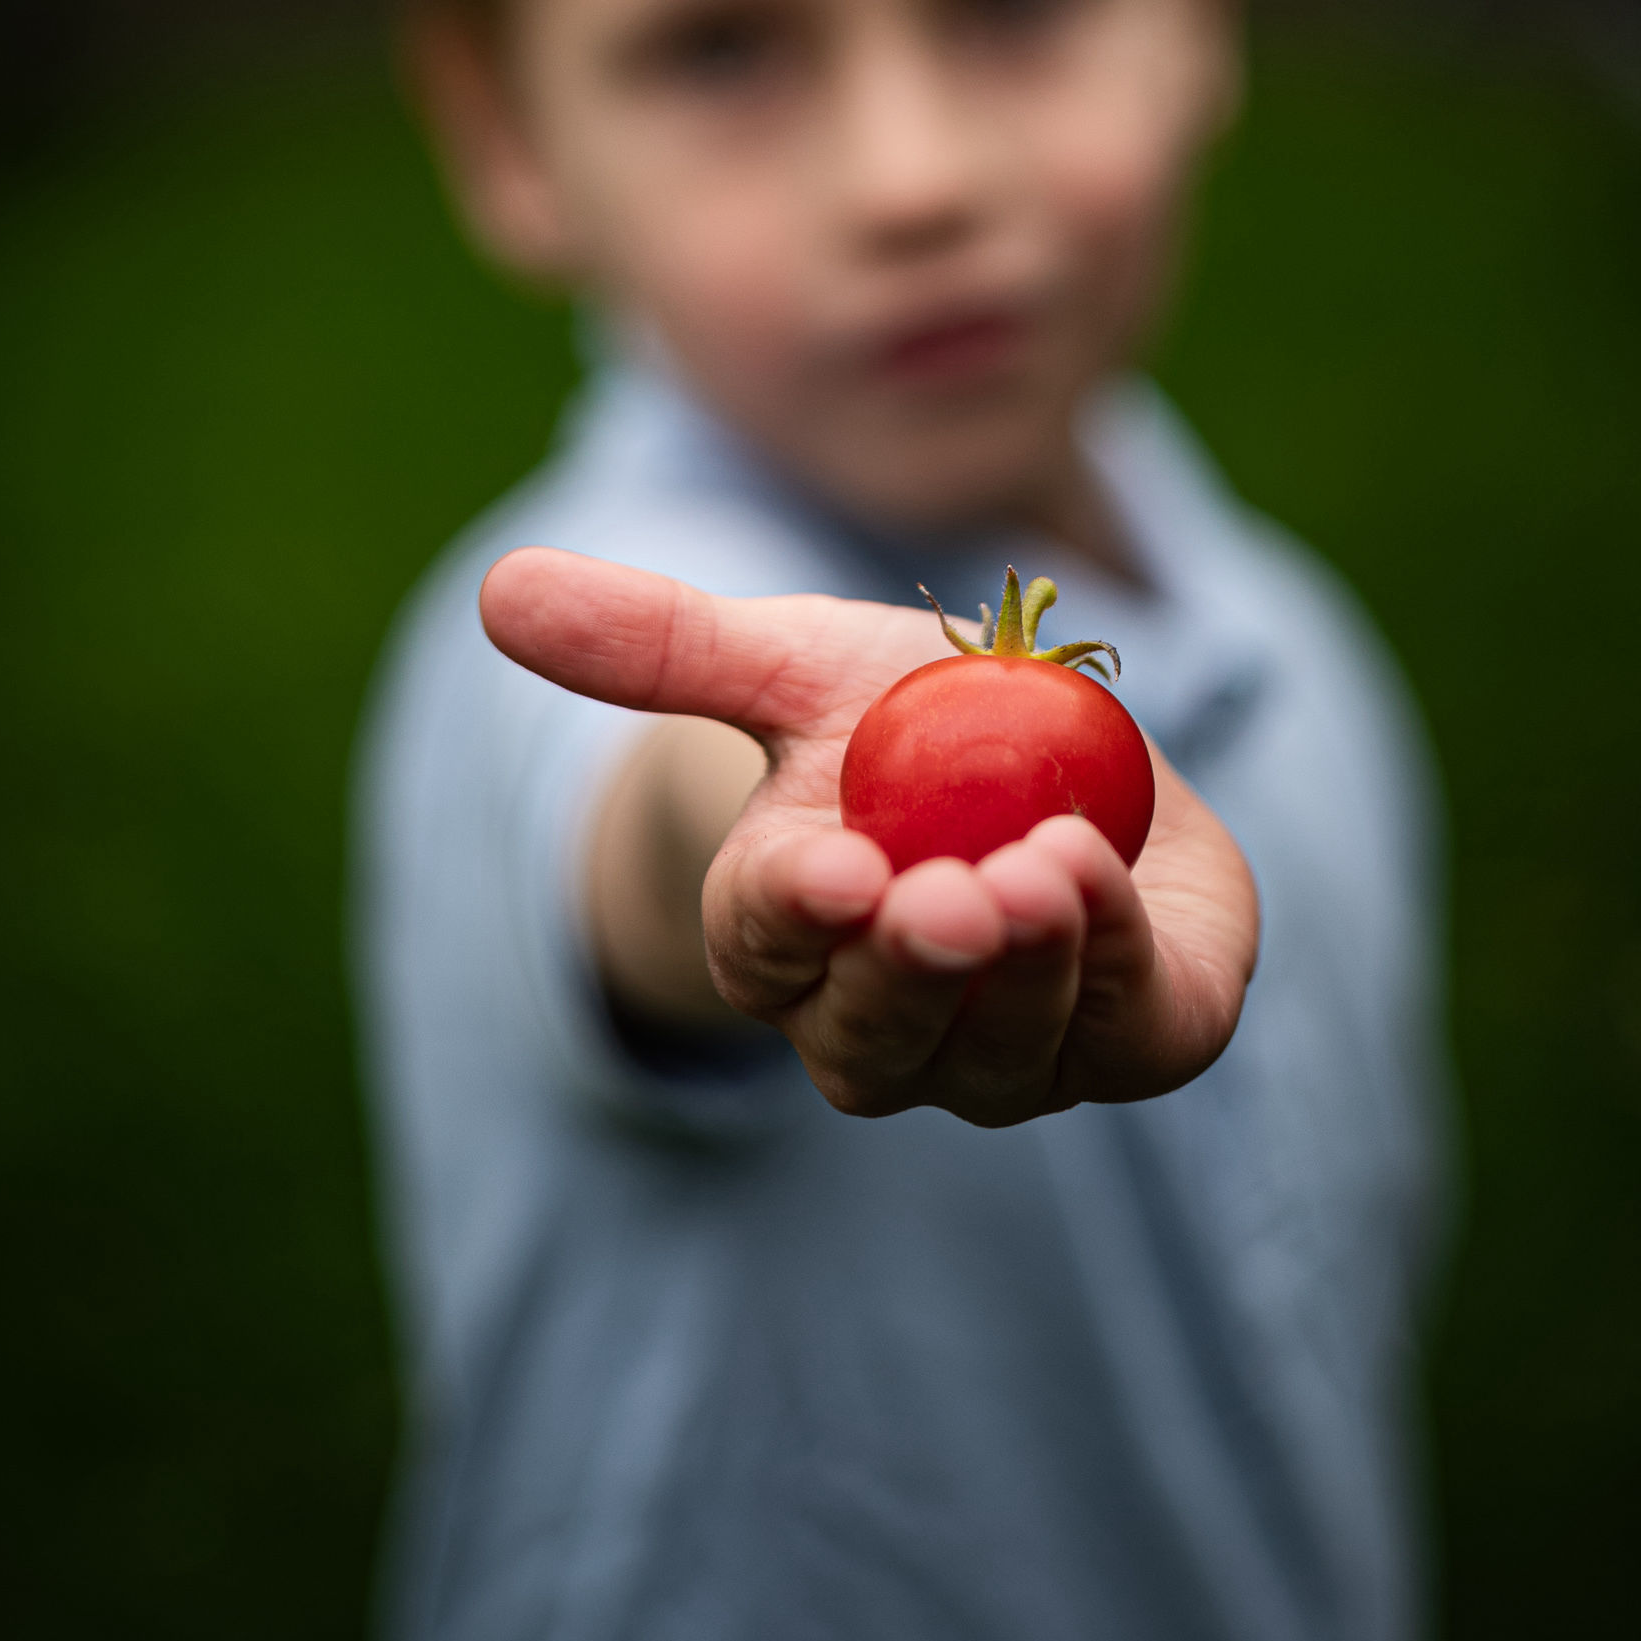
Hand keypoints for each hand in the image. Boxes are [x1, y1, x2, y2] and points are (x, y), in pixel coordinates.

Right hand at [480, 550, 1258, 1126]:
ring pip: (1000, 1055)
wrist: (1074, 762)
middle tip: (941, 898)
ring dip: (1024, 971)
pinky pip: (1129, 1032)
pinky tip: (1105, 878)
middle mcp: (886, 1025)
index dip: (793, 913)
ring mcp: (1010, 1054)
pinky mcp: (1139, 1038)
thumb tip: (501, 585)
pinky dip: (1120, 963)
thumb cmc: (912, 717)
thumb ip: (664, 643)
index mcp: (787, 937)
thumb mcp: (796, 662)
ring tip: (1041, 872)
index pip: (766, 944)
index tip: (829, 870)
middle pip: (873, 1037)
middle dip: (909, 974)